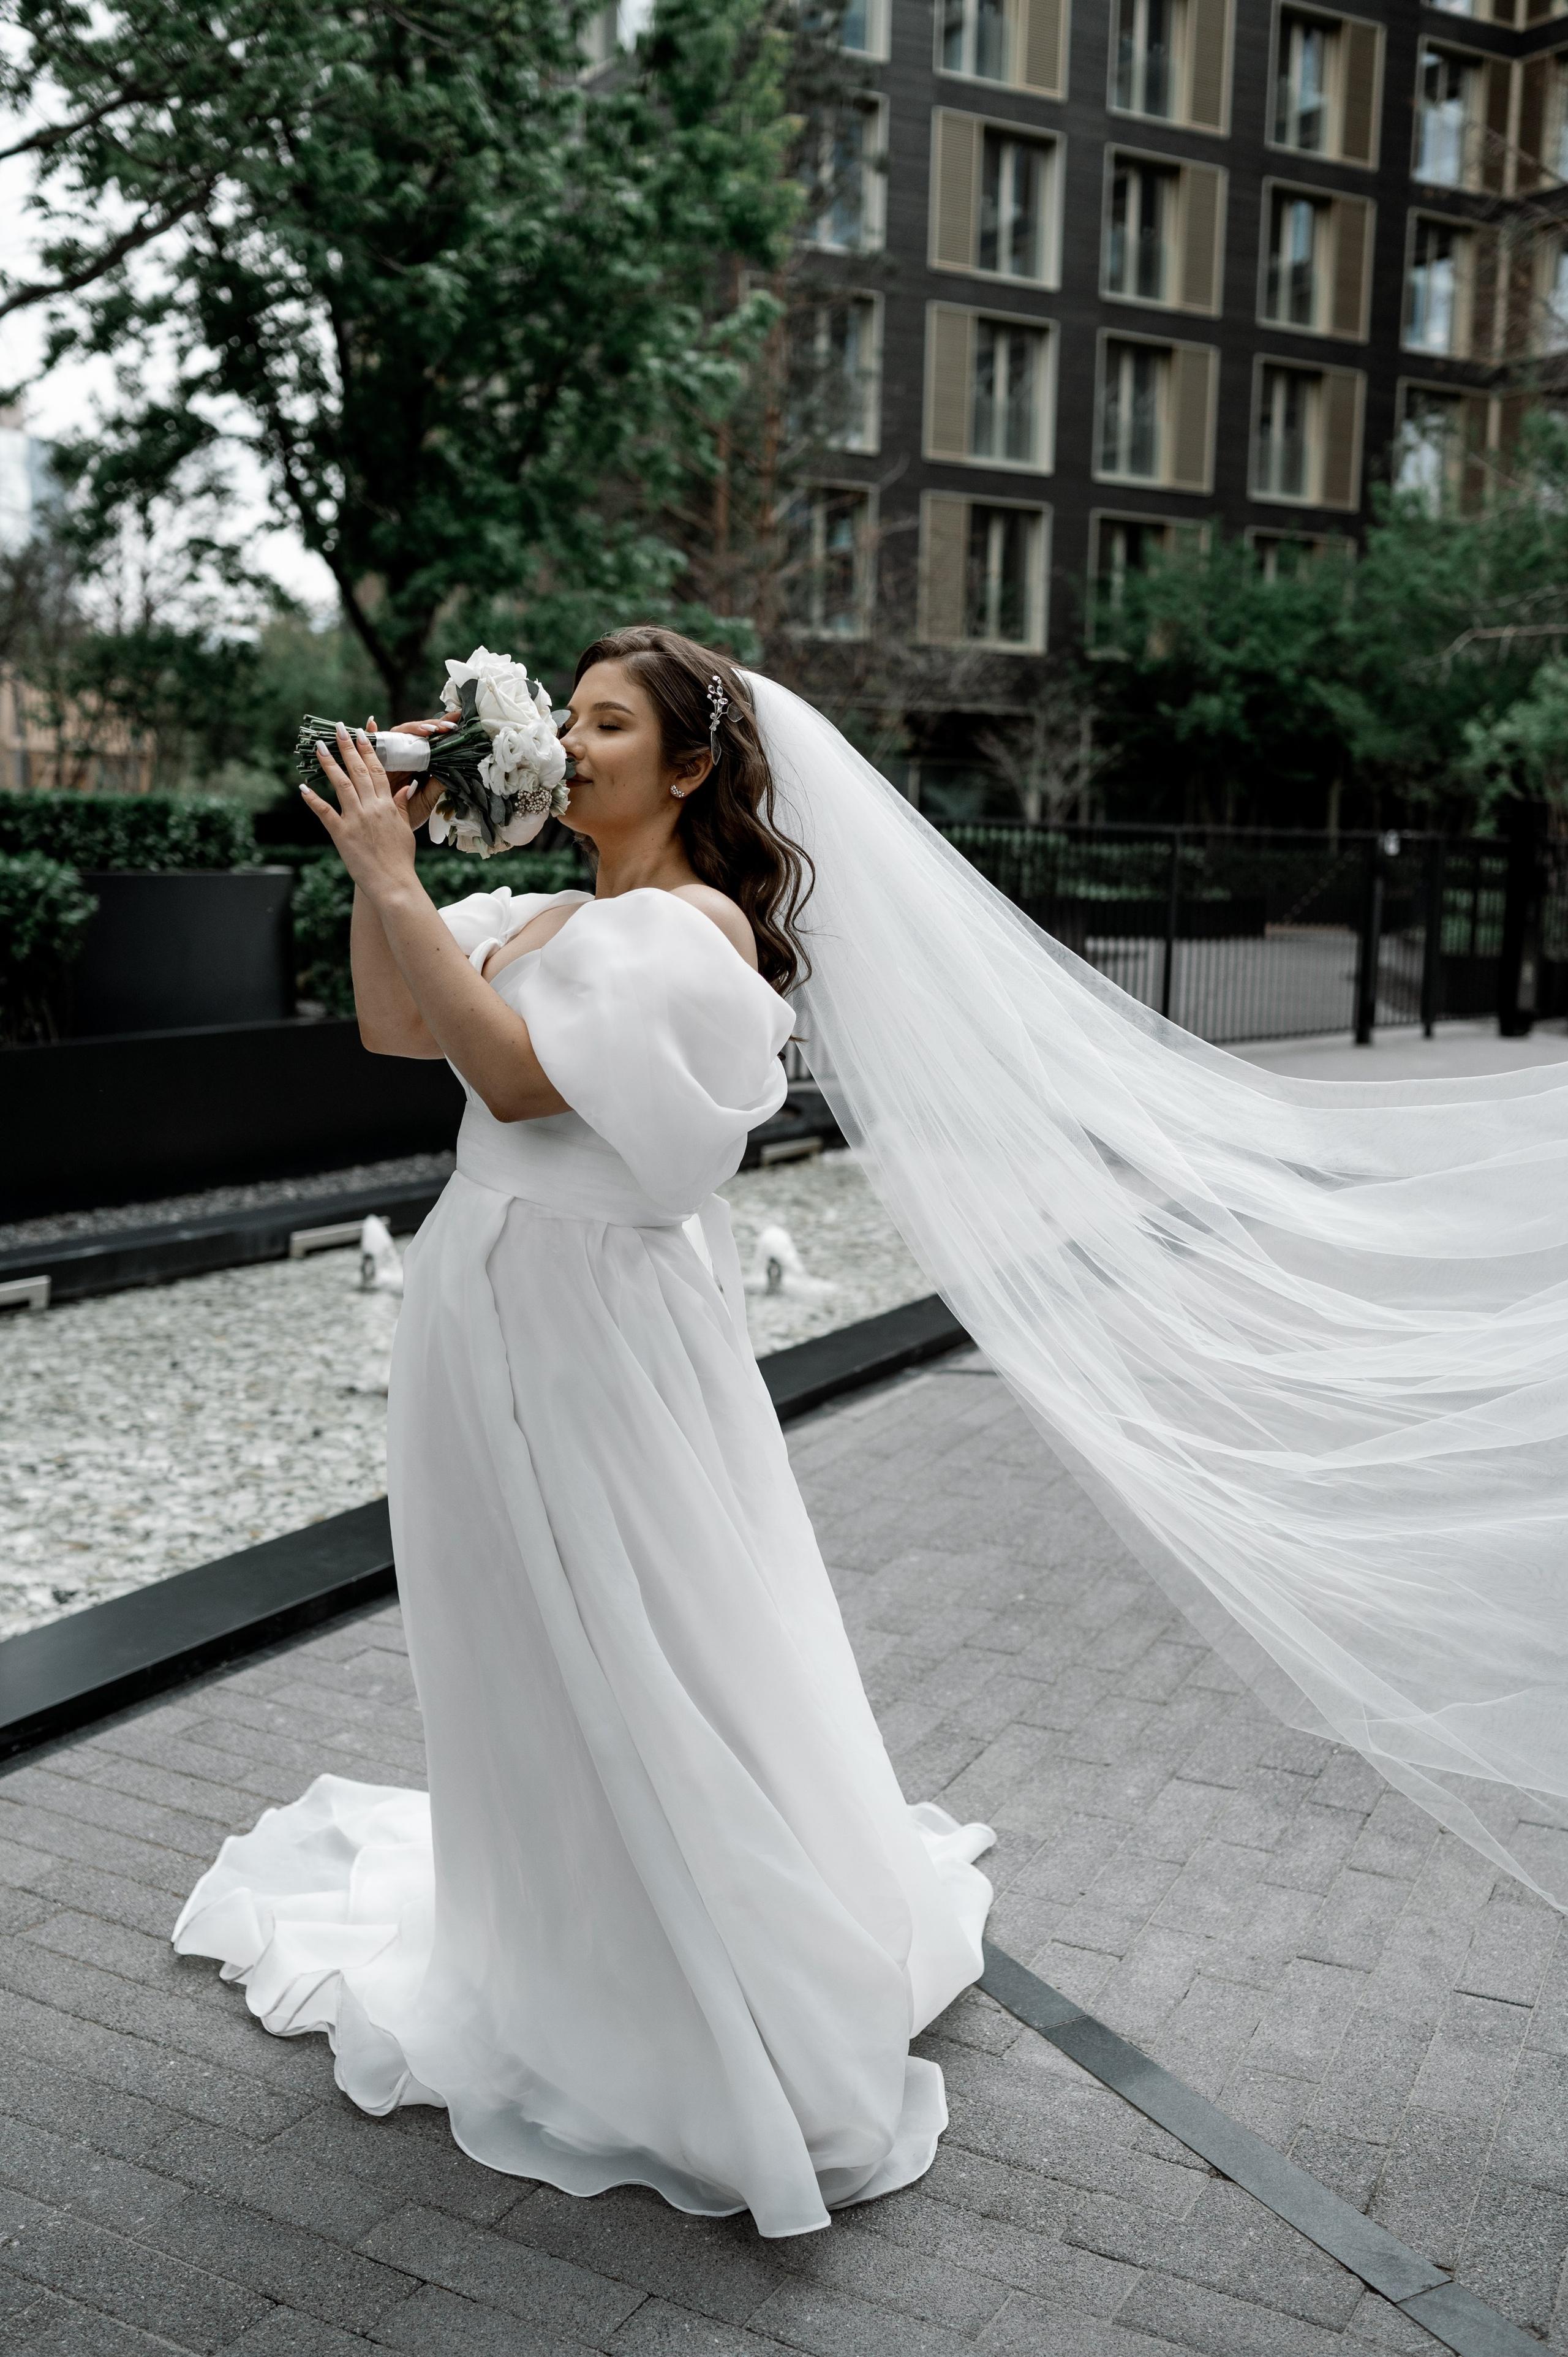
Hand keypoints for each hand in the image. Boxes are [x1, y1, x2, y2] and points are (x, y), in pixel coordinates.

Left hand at [302, 723, 421, 902]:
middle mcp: (371, 808)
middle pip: (359, 771)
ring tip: (319, 746)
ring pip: (341, 785)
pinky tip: (302, 788)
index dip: (368, 750)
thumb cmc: (401, 860)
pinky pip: (325, 812)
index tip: (360, 733)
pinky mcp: (341, 834)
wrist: (393, 883)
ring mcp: (355, 819)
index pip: (377, 770)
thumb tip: (405, 788)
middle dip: (347, 747)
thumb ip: (401, 808)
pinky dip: (313, 800)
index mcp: (387, 805)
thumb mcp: (406, 830)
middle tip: (338, 727)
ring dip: (329, 764)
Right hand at [369, 711, 456, 832]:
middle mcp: (403, 757)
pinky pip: (372, 746)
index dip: (443, 733)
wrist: (386, 832)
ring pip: (399, 735)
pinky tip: (372, 726)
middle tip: (448, 725)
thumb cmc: (406, 816)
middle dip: (433, 726)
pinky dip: (371, 734)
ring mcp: (388, 757)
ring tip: (429, 729)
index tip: (458, 724)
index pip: (431, 743)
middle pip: (416, 734)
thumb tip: (456, 767)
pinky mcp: (373, 762)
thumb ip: (438, 784)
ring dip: (414, 729)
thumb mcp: (426, 800)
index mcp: (418, 764)